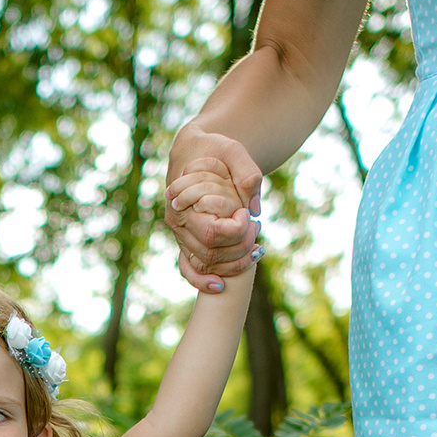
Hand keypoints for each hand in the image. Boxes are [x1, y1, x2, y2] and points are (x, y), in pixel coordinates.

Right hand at [164, 128, 265, 293]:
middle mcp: (178, 224)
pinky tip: (220, 286)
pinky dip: (202, 281)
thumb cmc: (214, 150)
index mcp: (184, 203)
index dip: (237, 230)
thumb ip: (247, 173)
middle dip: (240, 248)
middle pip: (211, 254)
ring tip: (256, 247)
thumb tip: (253, 207)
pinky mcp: (186, 241)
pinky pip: (188, 269)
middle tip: (258, 228)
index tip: (247, 213)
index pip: (213, 233)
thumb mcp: (233, 151)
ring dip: (234, 262)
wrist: (194, 151)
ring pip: (206, 264)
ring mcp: (181, 235)